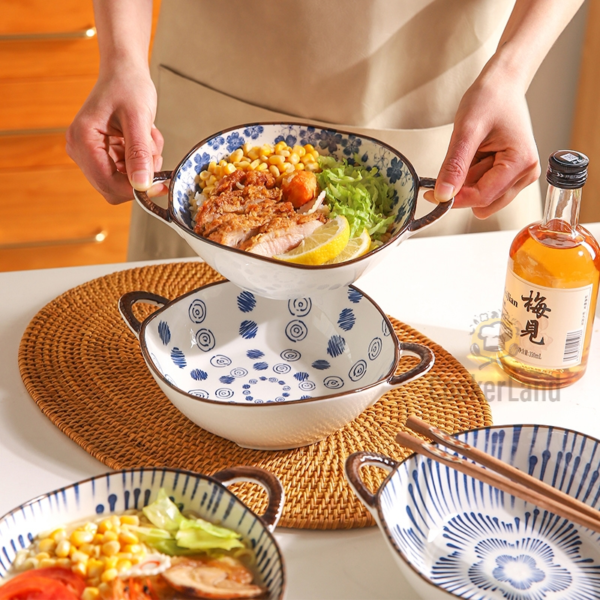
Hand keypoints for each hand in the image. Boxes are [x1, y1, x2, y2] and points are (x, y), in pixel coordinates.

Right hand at [66, 67, 164, 204]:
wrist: (125, 71)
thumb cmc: (128, 86)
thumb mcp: (138, 119)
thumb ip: (139, 154)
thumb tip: (141, 185)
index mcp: (82, 140)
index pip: (107, 183)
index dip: (134, 189)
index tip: (160, 183)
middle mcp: (80, 149)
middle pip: (113, 187)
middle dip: (139, 175)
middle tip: (154, 152)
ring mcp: (89, 153)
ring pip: (122, 181)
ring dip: (143, 165)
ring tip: (148, 138)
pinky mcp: (100, 153)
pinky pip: (125, 171)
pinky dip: (141, 159)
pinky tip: (144, 139)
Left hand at [424, 78, 539, 218]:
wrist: (502, 85)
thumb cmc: (489, 99)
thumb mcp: (467, 131)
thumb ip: (455, 165)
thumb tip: (443, 195)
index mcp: (521, 163)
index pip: (482, 197)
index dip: (454, 199)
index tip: (431, 194)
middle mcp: (526, 174)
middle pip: (483, 202)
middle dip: (464, 189)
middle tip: (454, 163)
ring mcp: (520, 176)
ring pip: (483, 198)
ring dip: (468, 182)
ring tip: (472, 153)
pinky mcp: (512, 175)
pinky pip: (485, 188)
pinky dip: (473, 176)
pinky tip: (476, 156)